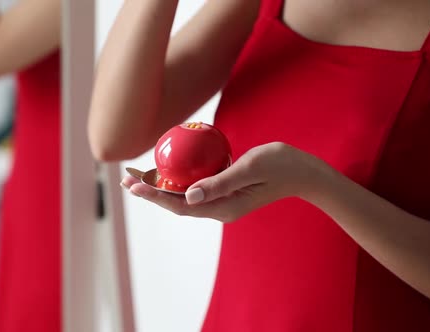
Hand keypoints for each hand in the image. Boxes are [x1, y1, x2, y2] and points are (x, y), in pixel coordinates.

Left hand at [121, 142, 330, 221]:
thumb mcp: (250, 167)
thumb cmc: (282, 164)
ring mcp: (222, 201)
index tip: (134, 185)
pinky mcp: (225, 192)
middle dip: (149, 191)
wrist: (305, 173)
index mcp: (223, 207)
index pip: (180, 204)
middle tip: (124, 179)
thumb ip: (219, 182)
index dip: (155, 195)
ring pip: (183, 196)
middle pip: (176, 202)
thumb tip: (187, 195)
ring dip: (160, 186)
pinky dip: (178, 180)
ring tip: (136, 176)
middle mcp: (219, 208)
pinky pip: (196, 188)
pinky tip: (167, 169)